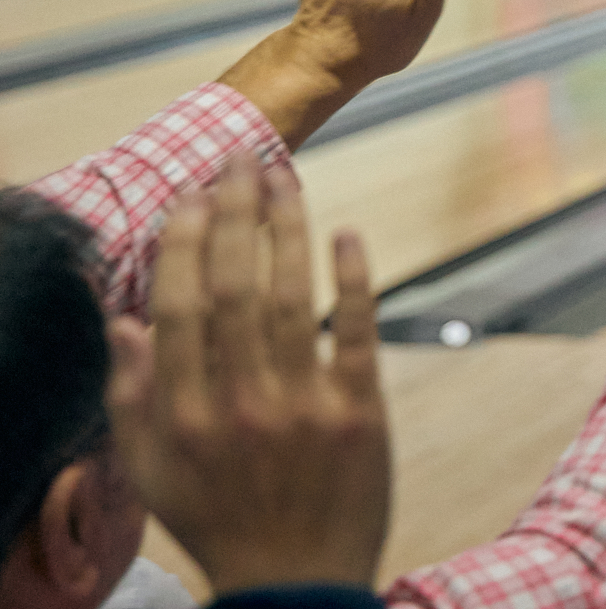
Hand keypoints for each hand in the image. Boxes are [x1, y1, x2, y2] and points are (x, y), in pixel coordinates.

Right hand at [105, 153, 390, 595]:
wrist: (296, 583)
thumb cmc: (220, 521)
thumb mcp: (154, 472)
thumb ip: (132, 397)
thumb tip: (123, 319)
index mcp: (183, 416)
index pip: (177, 309)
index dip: (183, 246)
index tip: (191, 198)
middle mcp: (239, 404)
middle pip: (232, 289)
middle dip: (233, 216)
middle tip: (240, 160)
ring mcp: (302, 406)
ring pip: (288, 298)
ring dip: (286, 230)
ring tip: (284, 177)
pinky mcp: (359, 412)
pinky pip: (353, 331)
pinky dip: (350, 279)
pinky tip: (346, 233)